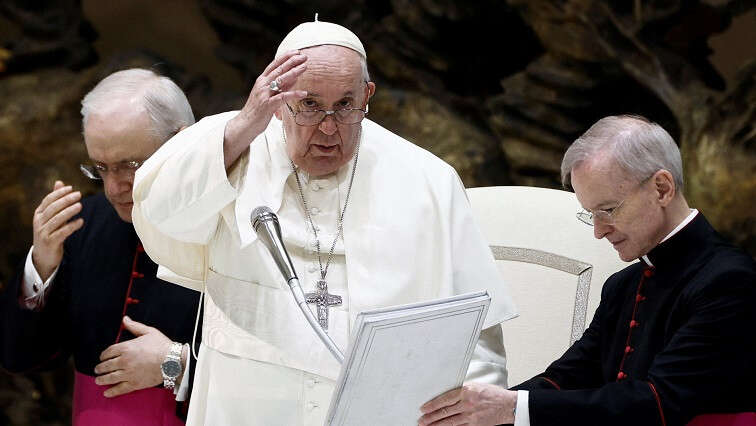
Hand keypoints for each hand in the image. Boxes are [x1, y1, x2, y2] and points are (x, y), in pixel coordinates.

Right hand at [31, 180, 83, 280]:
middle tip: (79, 194)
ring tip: (80, 205)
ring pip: (57, 220)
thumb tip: (60, 183)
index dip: (59, 193)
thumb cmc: (49, 232)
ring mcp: (43, 232)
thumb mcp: (51, 216)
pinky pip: (62, 233)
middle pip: (52, 208)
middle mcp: (39, 222)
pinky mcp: (50, 242)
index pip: (48, 200)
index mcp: (39, 214)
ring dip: (69, 212)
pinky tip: (81, 221)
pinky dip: (71, 226)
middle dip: (66, 200)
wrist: (43, 256)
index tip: (71, 188)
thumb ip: (55, 201)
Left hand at [95, 316, 172, 397]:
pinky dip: (111, 392)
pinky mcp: (134, 384)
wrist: (173, 361)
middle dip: (99, 368)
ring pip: (109, 378)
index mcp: (126, 348)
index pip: (108, 352)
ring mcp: (128, 374)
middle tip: (97, 369)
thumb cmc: (162, 345)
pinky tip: (106, 393)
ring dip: (101, 379)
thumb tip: (124, 319)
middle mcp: (124, 361)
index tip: (102, 358)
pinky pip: (119, 389)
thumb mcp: (149, 332)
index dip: (103, 355)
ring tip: (98, 380)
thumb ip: (134, 326)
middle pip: (105, 366)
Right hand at [223, 50, 308, 167]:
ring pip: (281, 80)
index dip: (285, 57)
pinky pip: (283, 97)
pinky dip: (294, 94)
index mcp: (262, 81)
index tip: (296, 52)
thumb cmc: (258, 110)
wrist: (245, 124)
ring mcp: (264, 94)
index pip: (274, 65)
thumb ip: (281, 87)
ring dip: (294, 72)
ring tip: (305, 67)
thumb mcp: (269, 95)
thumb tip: (294, 78)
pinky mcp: (267, 105)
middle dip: (292, 61)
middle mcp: (262, 85)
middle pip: (279, 69)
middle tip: (304, 56)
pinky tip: (304, 93)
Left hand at [418, 383, 515, 425]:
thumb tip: (447, 394)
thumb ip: (462, 390)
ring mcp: (471, 415)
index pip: (445, 399)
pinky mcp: (475, 424)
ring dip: (436, 424)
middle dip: (431, 417)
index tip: (424, 408)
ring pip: (450, 421)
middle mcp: (467, 403)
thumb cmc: (493, 394)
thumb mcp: (476, 386)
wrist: (507, 405)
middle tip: (421, 420)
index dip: (432, 404)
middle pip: (445, 411)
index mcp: (467, 390)